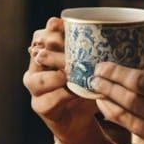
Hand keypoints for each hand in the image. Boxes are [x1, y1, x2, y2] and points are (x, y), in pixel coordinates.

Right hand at [23, 17, 106, 143]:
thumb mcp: (89, 67)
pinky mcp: (39, 106)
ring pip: (35, 79)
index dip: (49, 30)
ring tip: (67, 76)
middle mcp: (36, 68)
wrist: (81, 118)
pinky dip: (61, 96)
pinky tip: (72, 94)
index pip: (40, 36)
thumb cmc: (85, 86)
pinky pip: (46, 100)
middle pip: (37, 54)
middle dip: (53, 51)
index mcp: (46, 53)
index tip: (58, 24)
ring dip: (54, 77)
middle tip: (69, 53)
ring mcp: (35, 88)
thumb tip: (108, 32)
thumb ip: (90, 52)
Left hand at [91, 63, 143, 143]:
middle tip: (92, 78)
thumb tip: (142, 73)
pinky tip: (116, 116)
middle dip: (105, 86)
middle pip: (126, 99)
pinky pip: (134, 137)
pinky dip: (124, 126)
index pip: (138, 80)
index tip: (102, 66)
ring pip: (124, 119)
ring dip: (107, 106)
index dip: (116, 72)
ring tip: (97, 95)